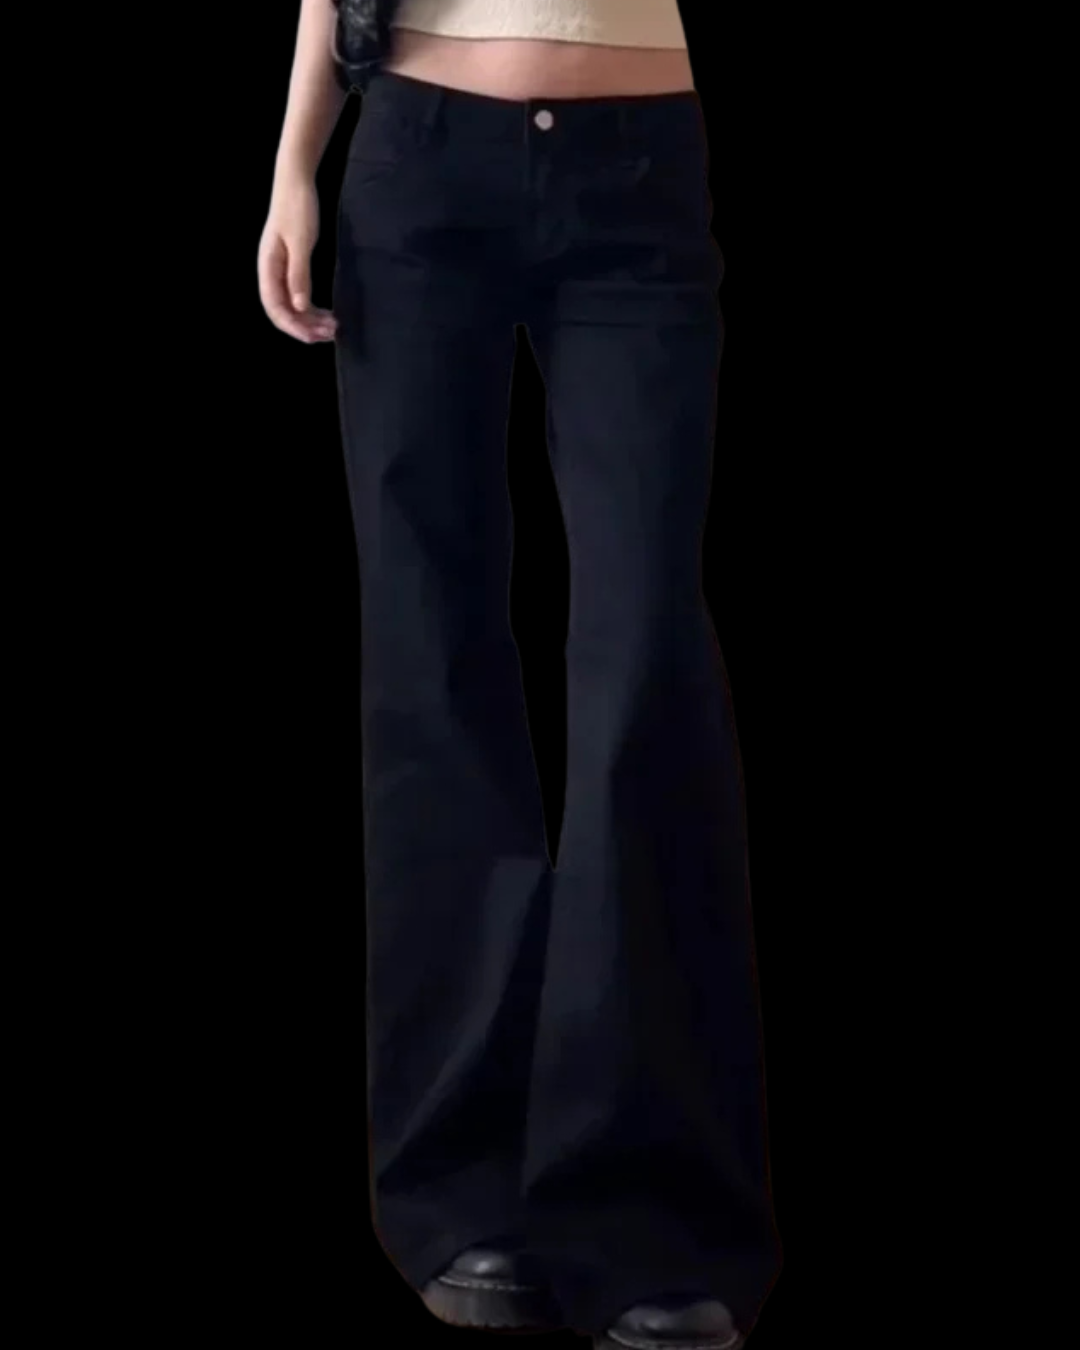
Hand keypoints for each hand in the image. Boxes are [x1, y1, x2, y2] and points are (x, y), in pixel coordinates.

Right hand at [258, 173, 337, 343]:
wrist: (296, 181)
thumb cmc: (297, 208)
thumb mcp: (301, 242)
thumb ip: (299, 274)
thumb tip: (299, 306)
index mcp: (268, 267)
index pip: (275, 308)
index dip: (293, 326)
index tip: (313, 337)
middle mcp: (271, 272)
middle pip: (283, 311)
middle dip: (305, 326)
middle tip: (330, 334)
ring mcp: (280, 270)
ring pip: (292, 305)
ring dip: (310, 319)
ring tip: (332, 326)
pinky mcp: (291, 266)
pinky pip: (298, 294)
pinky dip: (311, 306)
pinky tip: (326, 312)